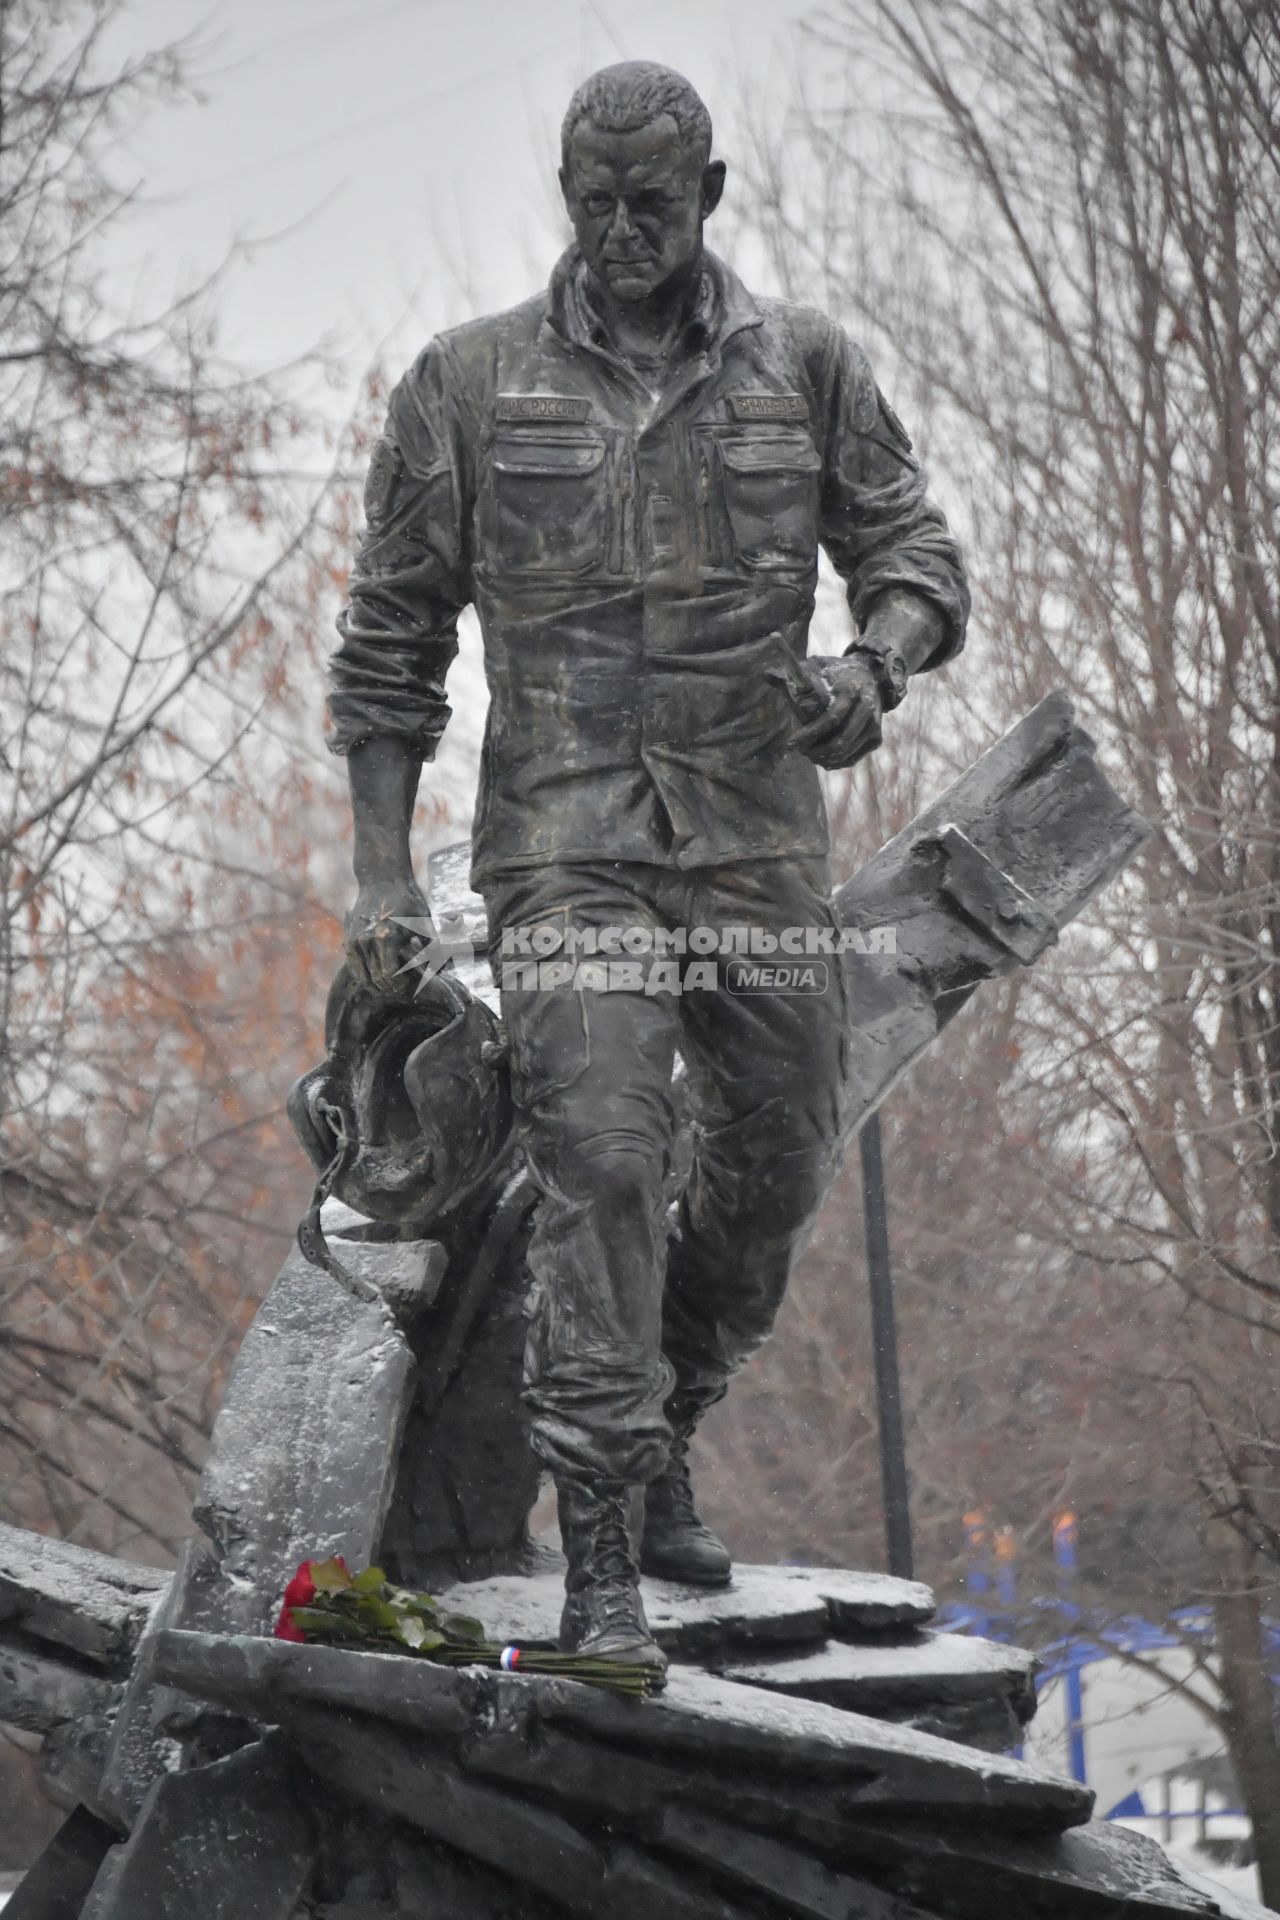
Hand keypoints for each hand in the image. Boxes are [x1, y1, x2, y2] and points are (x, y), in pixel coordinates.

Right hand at [344, 876, 435, 998]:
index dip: (400, 986)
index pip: (390, 975)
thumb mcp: (424, 920)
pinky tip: (376, 977)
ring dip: (376, 986)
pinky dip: (364, 976)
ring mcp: (355, 940)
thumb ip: (432, 947)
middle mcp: (367, 940)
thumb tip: (444, 970)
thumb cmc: (408, 899)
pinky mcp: (348, 939)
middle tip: (402, 992)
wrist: (382, 878)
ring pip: (363, 977)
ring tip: (390, 987)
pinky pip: (354, 967)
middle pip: (376, 979)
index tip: (410, 987)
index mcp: (387, 936)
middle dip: (390, 989)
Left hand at [788, 653, 883, 769]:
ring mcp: (874, 725)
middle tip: (800, 751)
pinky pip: (852, 758)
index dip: (809, 734)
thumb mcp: (817, 667)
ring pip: (845, 753)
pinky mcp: (876, 738)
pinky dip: (834, 762)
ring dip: (822, 758)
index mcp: (852, 690)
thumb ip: (793, 674)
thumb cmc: (836, 674)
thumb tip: (766, 675)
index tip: (791, 744)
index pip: (832, 718)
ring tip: (808, 753)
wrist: (870, 675)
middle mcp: (868, 708)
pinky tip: (821, 758)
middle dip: (815, 751)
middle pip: (839, 742)